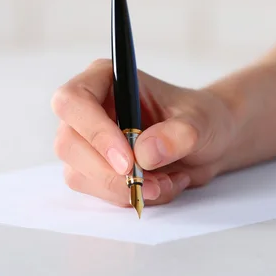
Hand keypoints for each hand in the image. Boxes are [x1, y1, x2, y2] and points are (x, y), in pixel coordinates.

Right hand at [51, 58, 236, 206]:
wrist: (207, 142)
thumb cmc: (201, 119)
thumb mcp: (201, 121)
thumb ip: (178, 134)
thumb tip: (145, 153)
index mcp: (105, 78)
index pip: (74, 100)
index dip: (94, 132)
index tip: (127, 161)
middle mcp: (88, 107)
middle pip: (68, 143)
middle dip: (109, 172)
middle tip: (151, 184)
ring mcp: (86, 140)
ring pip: (78, 173)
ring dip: (123, 188)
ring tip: (167, 182)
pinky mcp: (92, 168)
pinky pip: (96, 191)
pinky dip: (129, 196)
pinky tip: (160, 186)